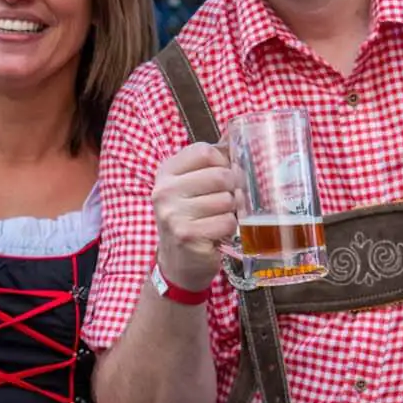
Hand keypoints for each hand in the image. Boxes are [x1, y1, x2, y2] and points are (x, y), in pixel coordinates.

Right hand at [150, 142, 239, 292]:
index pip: (205, 151)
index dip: (223, 162)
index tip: (224, 175)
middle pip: (220, 175)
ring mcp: (173, 214)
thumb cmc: (190, 219)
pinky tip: (218, 233)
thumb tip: (237, 139)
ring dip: (232, 211)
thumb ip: (210, 164)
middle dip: (233, 189)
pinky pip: (227, 222)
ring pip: (227, 200)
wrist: (177, 263)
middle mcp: (165, 191)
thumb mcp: (190, 188)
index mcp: (166, 173)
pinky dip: (229, 228)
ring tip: (218, 219)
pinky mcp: (187, 235)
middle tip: (228, 201)